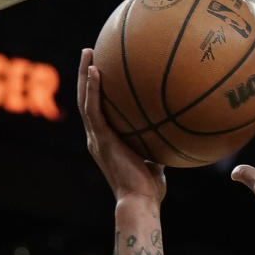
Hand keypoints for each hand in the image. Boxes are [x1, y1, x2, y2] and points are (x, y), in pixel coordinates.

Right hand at [77, 49, 165, 205]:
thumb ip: (155, 146)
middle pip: (86, 101)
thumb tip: (170, 133)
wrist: (140, 202)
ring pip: (84, 101)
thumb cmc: (149, 190)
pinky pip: (93, 109)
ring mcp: (96, 139)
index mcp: (106, 143)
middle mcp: (96, 139)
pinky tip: (94, 70)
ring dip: (84, 75)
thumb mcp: (154, 162)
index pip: (97, 112)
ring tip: (88, 53)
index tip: (101, 72)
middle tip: (90, 54)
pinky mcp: (101, 140)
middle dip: (86, 76)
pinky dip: (92, 89)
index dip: (96, 92)